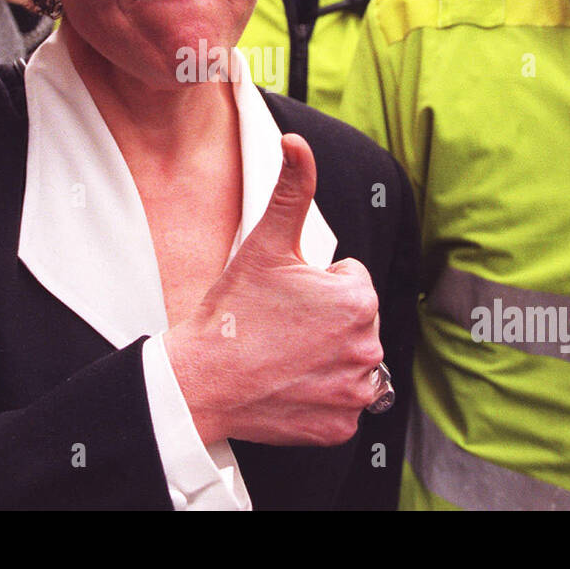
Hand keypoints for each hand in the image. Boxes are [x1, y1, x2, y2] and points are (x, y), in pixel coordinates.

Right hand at [164, 133, 383, 445]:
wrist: (201, 380)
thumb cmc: (232, 313)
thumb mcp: (264, 243)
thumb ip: (291, 189)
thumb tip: (297, 143)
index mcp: (357, 299)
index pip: (349, 280)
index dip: (313, 284)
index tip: (283, 298)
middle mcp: (368, 348)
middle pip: (352, 320)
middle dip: (322, 320)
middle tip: (278, 326)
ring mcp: (356, 392)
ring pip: (349, 359)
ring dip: (324, 356)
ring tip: (282, 354)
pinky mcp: (341, 426)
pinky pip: (341, 402)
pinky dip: (319, 395)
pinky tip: (288, 384)